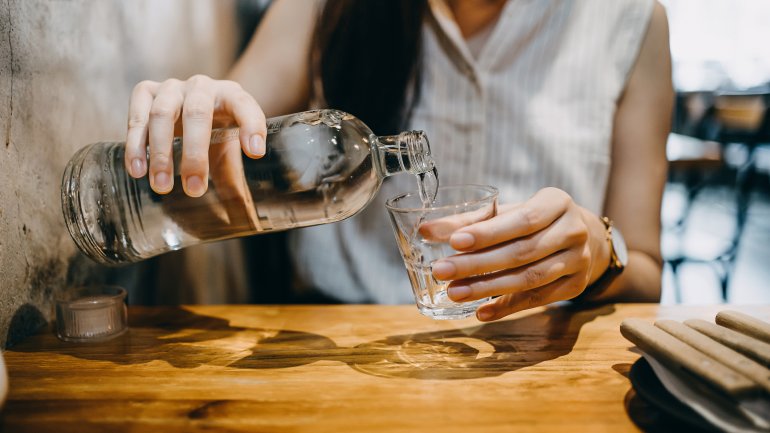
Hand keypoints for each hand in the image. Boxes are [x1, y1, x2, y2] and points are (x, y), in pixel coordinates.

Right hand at [125, 75, 266, 196]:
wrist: (189, 108)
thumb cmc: (213, 133)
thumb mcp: (228, 154)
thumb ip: (235, 183)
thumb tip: (247, 226)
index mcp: (232, 96)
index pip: (245, 105)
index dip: (251, 126)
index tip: (255, 153)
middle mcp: (202, 87)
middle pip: (197, 114)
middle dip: (195, 154)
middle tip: (194, 190)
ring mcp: (172, 87)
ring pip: (162, 114)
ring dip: (161, 152)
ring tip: (161, 186)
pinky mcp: (145, 91)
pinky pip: (137, 114)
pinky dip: (135, 143)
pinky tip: (137, 170)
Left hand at [431, 187, 610, 320]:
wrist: (581, 237)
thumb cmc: (533, 221)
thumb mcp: (508, 213)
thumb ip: (468, 221)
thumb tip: (425, 231)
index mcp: (557, 202)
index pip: (521, 220)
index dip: (488, 233)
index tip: (454, 242)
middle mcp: (573, 230)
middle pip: (521, 252)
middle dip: (477, 264)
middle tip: (442, 271)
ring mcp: (579, 260)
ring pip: (529, 279)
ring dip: (488, 288)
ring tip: (454, 292)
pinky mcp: (575, 286)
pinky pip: (537, 300)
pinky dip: (507, 307)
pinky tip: (480, 311)